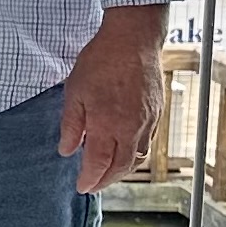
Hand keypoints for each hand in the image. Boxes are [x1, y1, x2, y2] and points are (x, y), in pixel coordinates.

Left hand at [56, 3, 163, 193]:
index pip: (99, 164)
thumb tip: (67, 150)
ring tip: (108, 174)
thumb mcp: (75, 92)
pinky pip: (148, 143)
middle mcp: (132, 128)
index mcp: (108, 125)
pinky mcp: (157, 113)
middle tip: (93, 186)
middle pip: (121, 167)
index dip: (90, 179)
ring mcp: (148, 121)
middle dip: (106, 180)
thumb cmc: (101, 61)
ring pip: (138, 157)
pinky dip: (136, 154)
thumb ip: (72, 125)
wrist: (133, 39)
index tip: (81, 187)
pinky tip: (126, 152)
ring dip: (122, 171)